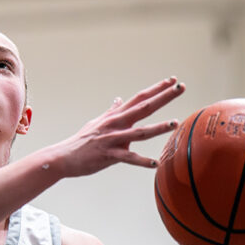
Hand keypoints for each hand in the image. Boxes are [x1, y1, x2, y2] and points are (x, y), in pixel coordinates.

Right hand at [57, 77, 184, 176]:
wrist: (63, 157)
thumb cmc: (82, 141)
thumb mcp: (97, 122)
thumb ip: (111, 111)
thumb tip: (118, 99)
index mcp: (115, 116)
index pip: (140, 98)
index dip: (157, 89)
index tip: (173, 80)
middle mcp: (115, 124)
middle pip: (144, 107)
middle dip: (163, 97)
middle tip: (181, 87)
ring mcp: (112, 139)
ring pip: (139, 132)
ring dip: (157, 128)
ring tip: (174, 124)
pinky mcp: (108, 155)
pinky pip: (128, 158)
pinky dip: (142, 161)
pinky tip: (154, 163)